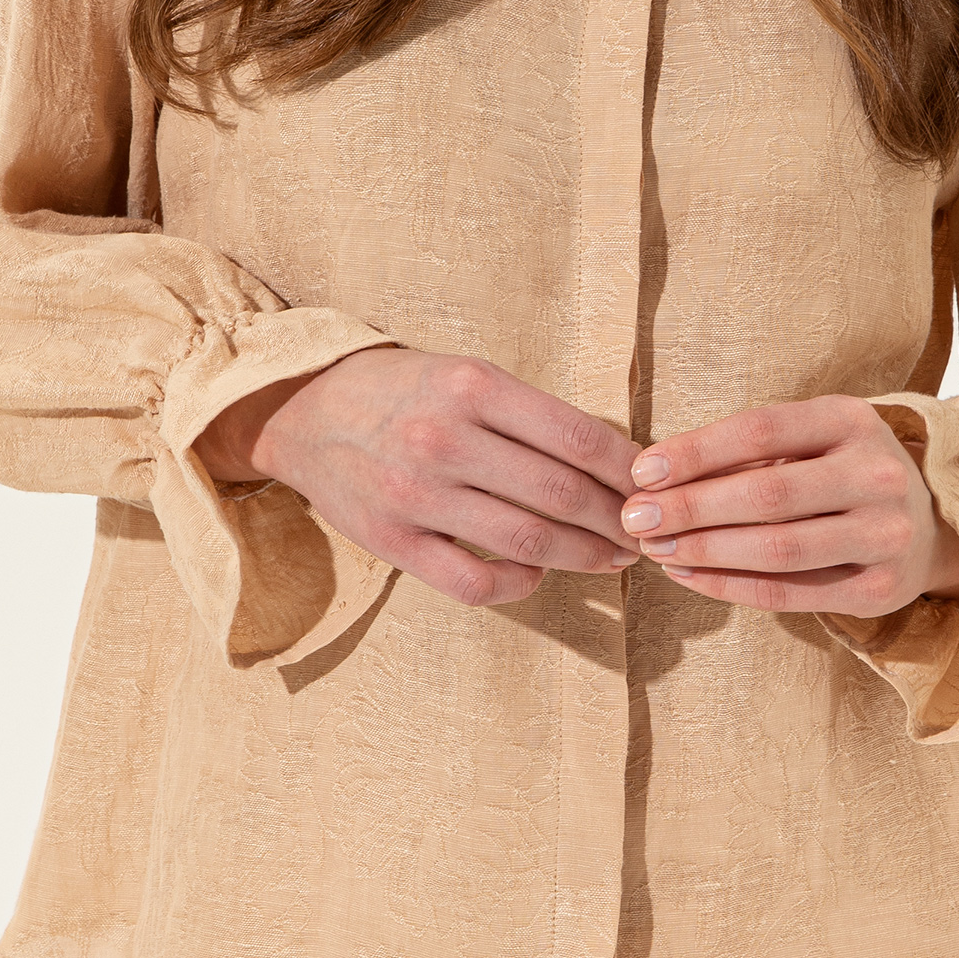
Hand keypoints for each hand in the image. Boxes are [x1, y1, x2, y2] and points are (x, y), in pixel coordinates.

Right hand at [194, 346, 643, 609]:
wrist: (304, 412)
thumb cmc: (402, 391)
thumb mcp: (465, 374)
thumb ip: (528, 413)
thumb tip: (612, 458)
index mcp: (472, 386)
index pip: (577, 435)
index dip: (628, 468)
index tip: (654, 485)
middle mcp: (446, 439)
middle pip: (560, 494)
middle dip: (616, 521)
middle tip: (645, 532)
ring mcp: (417, 494)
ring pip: (527, 541)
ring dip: (583, 557)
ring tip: (611, 558)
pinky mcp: (394, 541)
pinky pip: (474, 581)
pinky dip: (517, 583)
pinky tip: (535, 572)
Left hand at [616, 396, 958, 614]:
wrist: (930, 527)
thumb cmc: (842, 473)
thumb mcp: (812, 439)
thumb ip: (748, 454)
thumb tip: (654, 478)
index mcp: (853, 420)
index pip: (762, 430)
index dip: (695, 452)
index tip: (641, 472)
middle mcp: (876, 474)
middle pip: (766, 493)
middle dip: (690, 508)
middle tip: (636, 518)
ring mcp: (885, 535)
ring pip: (777, 549)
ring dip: (704, 551)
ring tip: (656, 550)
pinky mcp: (880, 589)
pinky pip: (789, 593)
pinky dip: (729, 586)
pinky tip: (689, 575)